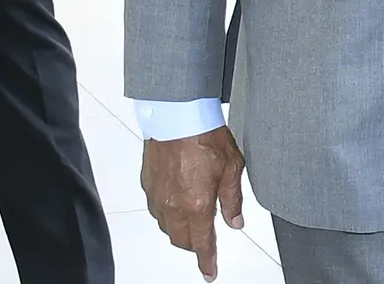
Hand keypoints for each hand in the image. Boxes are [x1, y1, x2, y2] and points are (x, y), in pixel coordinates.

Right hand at [143, 127, 245, 281]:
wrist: (176, 114)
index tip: (209, 272)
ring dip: (179, 229)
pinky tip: (176, 200)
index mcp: (197, 206)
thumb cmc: (204, 136)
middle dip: (194, 245)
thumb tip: (235, 221)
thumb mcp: (232, 168)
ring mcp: (158, 195)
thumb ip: (233, 199)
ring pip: (166, 226)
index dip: (207, 261)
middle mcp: (174, 206)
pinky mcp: (148, 183)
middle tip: (205, 240)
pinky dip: (166, 212)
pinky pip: (156, 208)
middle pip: (181, 239)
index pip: (202, 244)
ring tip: (191, 219)